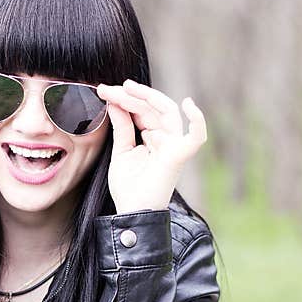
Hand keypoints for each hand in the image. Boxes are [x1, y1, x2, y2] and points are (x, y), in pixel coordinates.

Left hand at [96, 79, 206, 213]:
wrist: (131, 212)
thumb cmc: (128, 187)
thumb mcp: (121, 151)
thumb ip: (121, 127)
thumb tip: (114, 102)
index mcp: (152, 138)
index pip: (142, 110)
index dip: (124, 99)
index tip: (104, 91)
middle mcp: (165, 139)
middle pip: (153, 107)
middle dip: (131, 95)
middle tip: (108, 88)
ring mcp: (174, 146)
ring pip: (166, 112)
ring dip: (145, 97)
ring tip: (122, 90)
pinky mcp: (179, 155)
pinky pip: (196, 136)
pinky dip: (198, 120)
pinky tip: (189, 105)